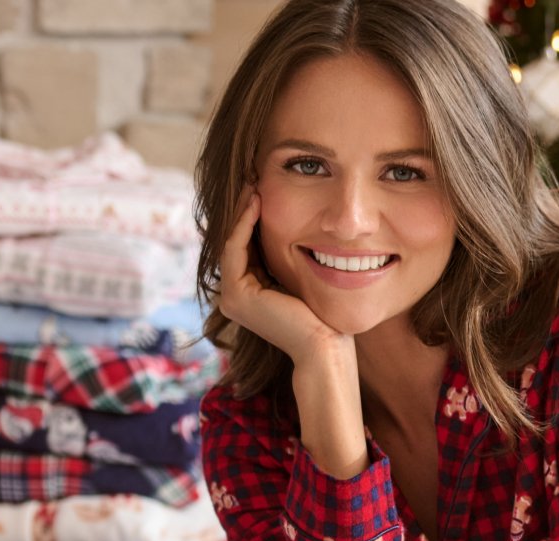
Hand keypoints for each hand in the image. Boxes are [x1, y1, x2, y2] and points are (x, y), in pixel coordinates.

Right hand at [216, 190, 344, 365]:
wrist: (327, 345)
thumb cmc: (325, 316)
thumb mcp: (304, 277)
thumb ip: (292, 258)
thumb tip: (301, 229)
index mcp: (250, 292)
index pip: (248, 246)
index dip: (253, 216)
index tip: (262, 186)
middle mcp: (235, 295)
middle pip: (237, 242)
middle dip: (244, 208)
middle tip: (252, 176)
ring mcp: (231, 297)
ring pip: (233, 242)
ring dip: (242, 211)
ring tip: (252, 182)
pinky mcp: (236, 295)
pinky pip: (237, 249)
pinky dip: (245, 224)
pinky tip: (257, 202)